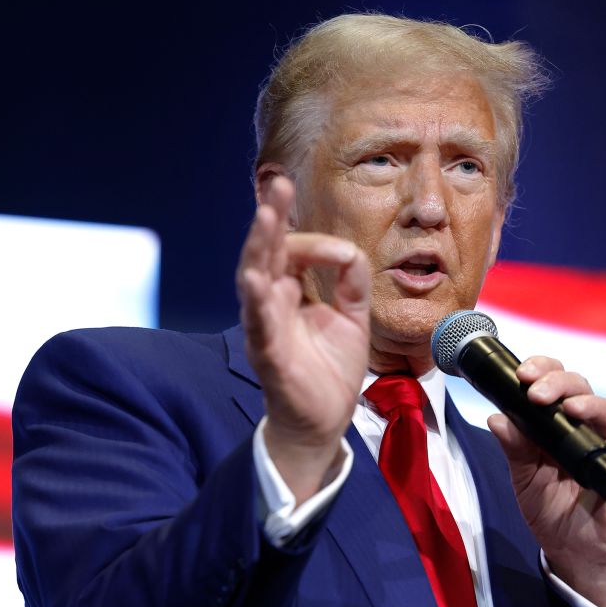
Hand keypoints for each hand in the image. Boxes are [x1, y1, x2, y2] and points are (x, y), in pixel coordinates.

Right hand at [236, 177, 370, 500]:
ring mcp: (265, 327)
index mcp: (288, 293)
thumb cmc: (329, 371)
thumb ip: (351, 281)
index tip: (342, 254)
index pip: (291, 251)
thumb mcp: (352, 316)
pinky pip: (260, 323)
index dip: (313, 242)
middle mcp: (270, 304)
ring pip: (254, 280)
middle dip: (270, 218)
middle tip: (276, 184)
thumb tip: (348, 252)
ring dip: (258, 248)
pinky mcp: (268, 353)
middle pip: (264, 253)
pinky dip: (257, 300)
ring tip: (264, 218)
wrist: (323, 422)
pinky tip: (257, 278)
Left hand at [487, 356, 605, 606]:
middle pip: (580, 387)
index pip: (554, 382)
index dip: (541, 370)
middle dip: (557, 382)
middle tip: (534, 391)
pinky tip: (600, 447)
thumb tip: (497, 417)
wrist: (571, 546)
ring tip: (567, 408)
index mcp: (558, 421)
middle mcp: (587, 426)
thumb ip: (512, 447)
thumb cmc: (549, 505)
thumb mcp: (521, 475)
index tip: (520, 373)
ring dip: (586, 404)